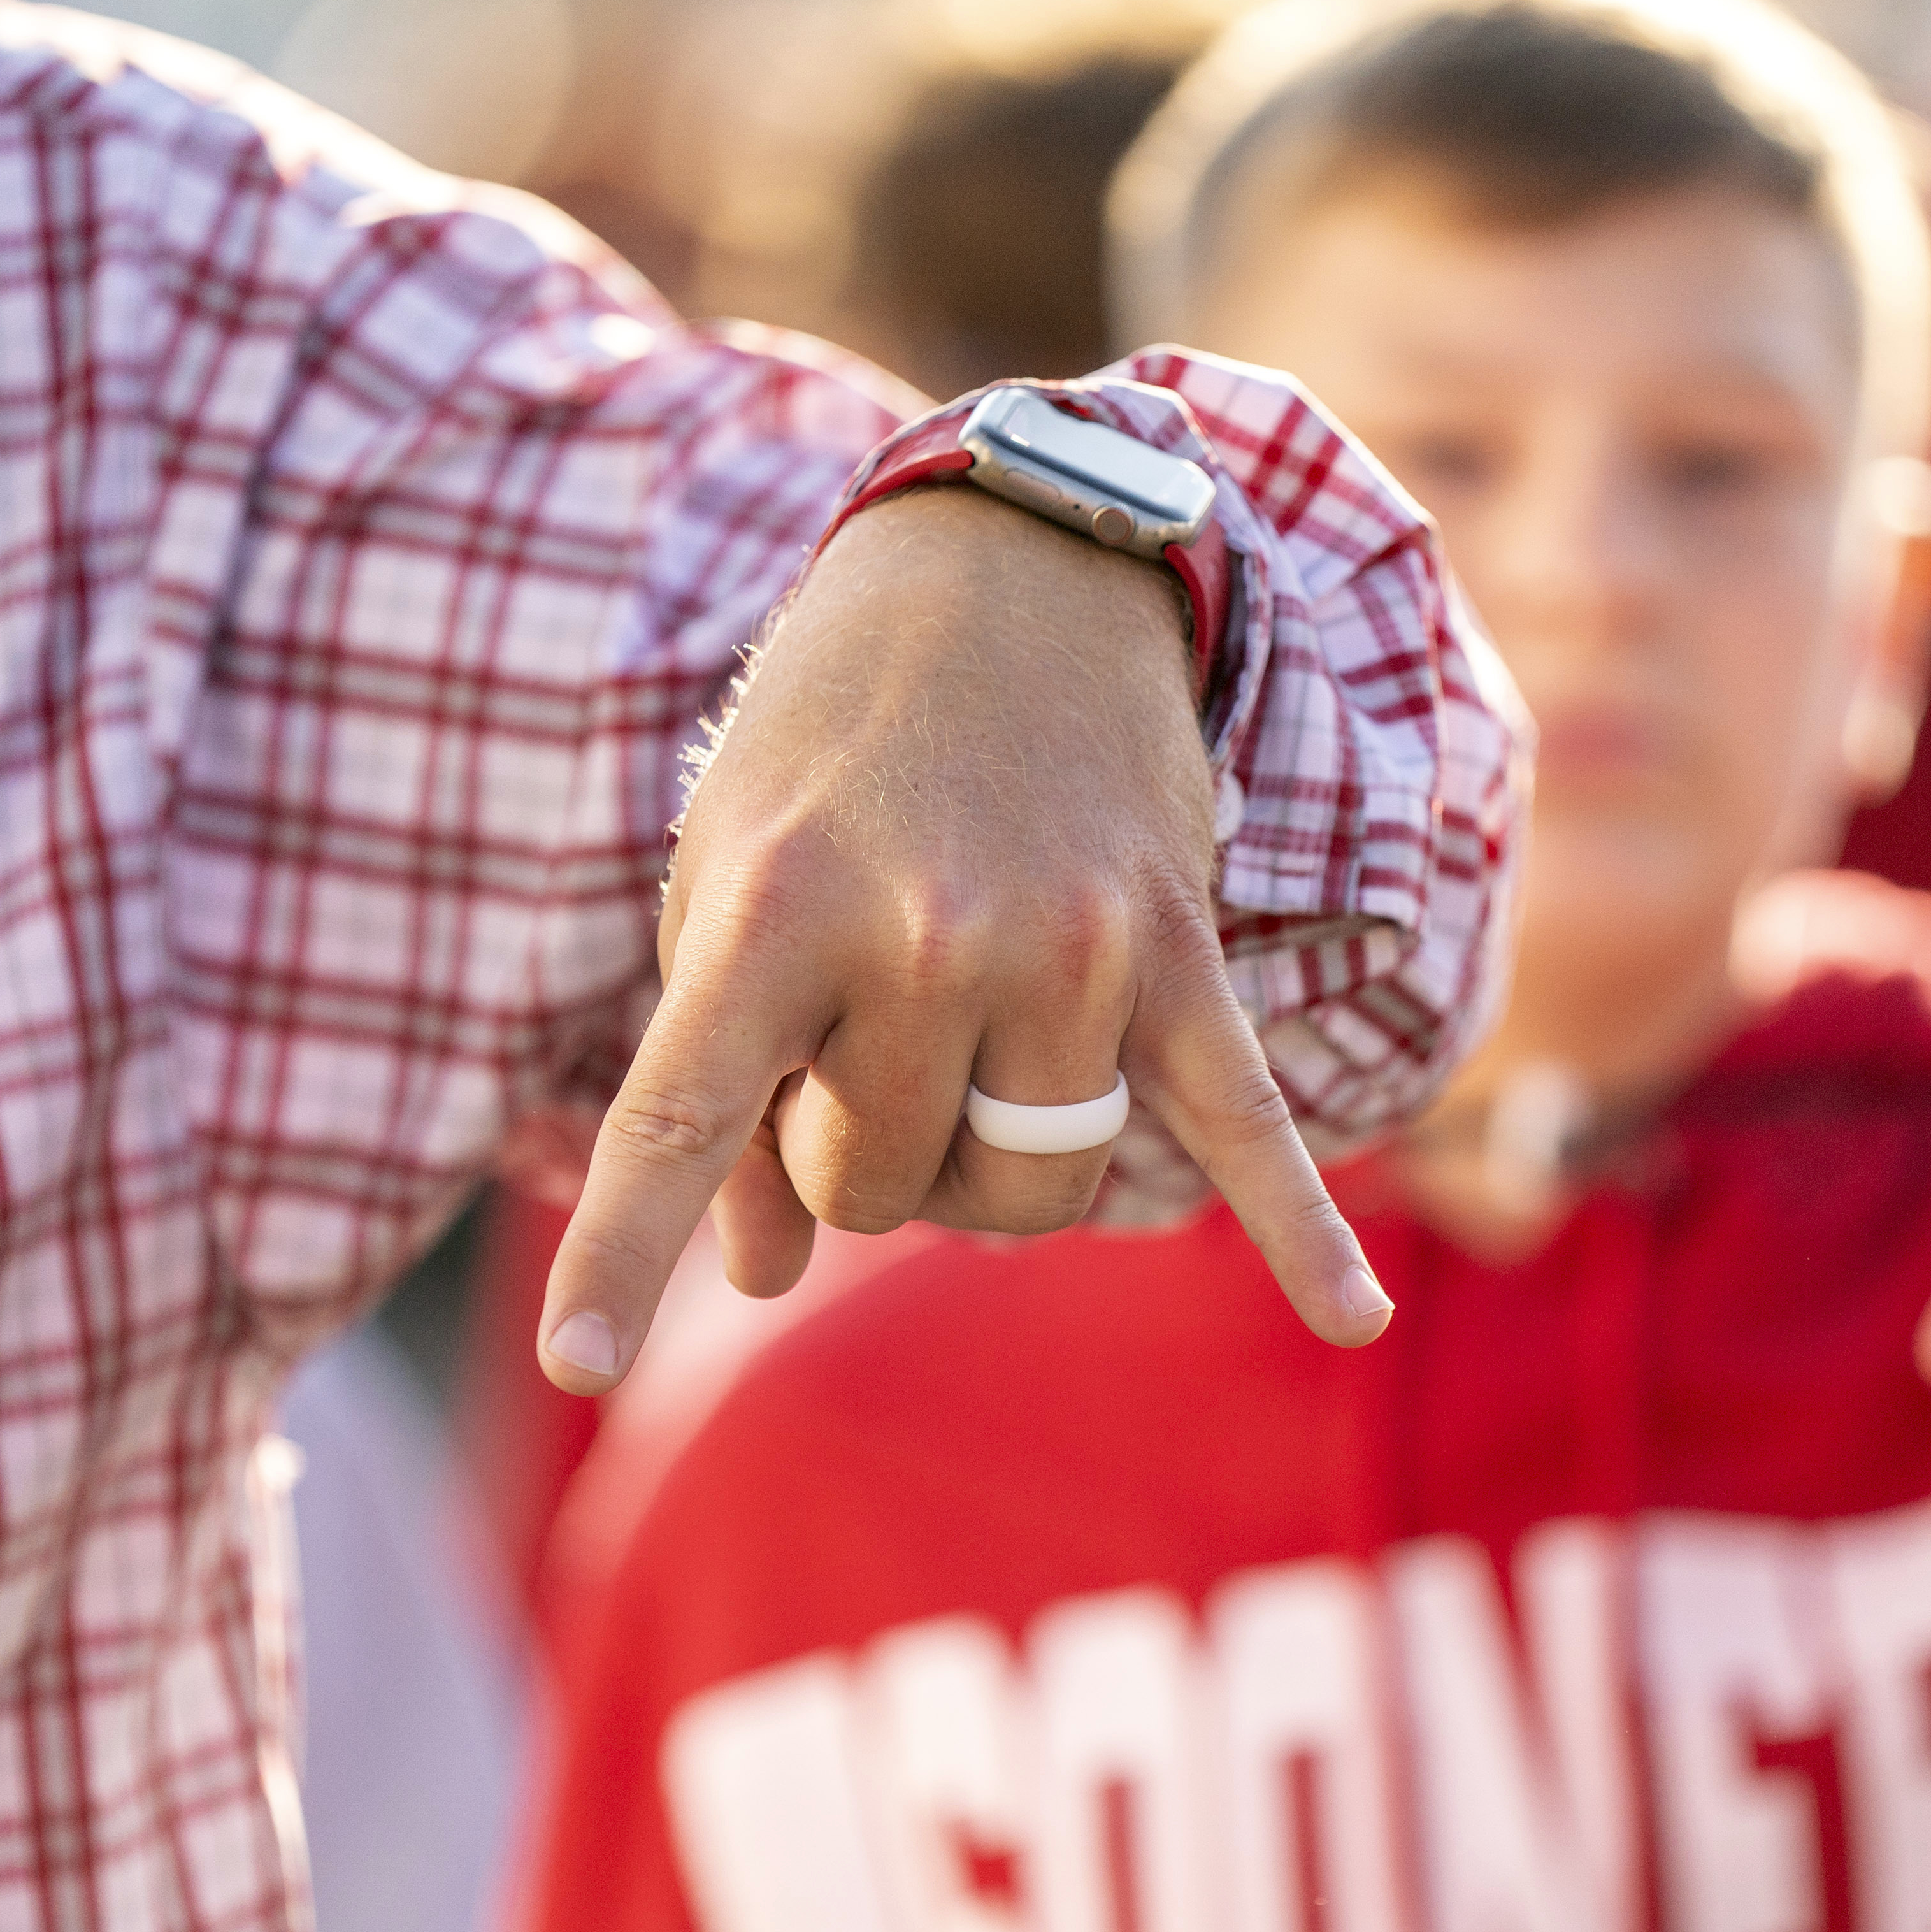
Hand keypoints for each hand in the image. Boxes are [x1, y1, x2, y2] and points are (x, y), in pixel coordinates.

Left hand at [534, 489, 1392, 1392]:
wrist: (1010, 568)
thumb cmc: (832, 745)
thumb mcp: (729, 883)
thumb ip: (728, 1080)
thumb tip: (762, 1276)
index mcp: (777, 904)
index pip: (683, 1117)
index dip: (624, 1254)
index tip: (577, 1363)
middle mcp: (927, 934)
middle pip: (876, 1185)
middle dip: (850, 1150)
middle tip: (849, 1038)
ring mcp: (1070, 951)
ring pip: (1023, 1193)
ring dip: (980, 1168)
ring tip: (959, 1057)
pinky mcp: (1179, 955)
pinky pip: (1249, 1126)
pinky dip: (1302, 1230)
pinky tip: (1353, 1315)